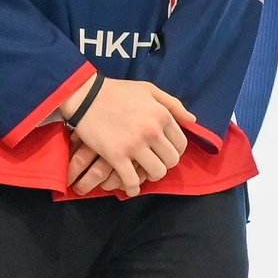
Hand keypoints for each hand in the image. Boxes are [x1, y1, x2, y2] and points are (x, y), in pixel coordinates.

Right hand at [67, 79, 197, 195]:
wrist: (84, 95)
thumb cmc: (117, 91)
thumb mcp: (149, 90)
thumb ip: (173, 104)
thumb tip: (192, 120)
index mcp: (162, 115)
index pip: (181, 144)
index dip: (175, 151)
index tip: (164, 152)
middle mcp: (152, 131)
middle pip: (172, 160)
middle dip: (165, 164)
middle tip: (154, 163)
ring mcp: (134, 144)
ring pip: (157, 172)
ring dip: (152, 176)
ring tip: (144, 172)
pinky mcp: (116, 155)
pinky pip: (132, 180)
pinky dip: (133, 187)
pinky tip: (131, 187)